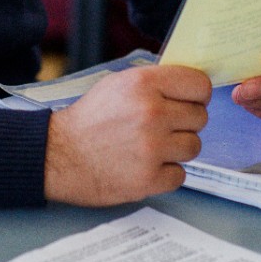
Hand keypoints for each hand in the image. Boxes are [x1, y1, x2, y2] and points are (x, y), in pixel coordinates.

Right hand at [44, 64, 210, 205]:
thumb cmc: (90, 118)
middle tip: (166, 126)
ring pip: (194, 146)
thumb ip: (154, 82)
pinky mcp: (148, 179)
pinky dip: (167, 173)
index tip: (191, 101)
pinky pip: (180, 175)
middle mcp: (152, 113)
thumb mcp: (119, 83)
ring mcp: (152, 148)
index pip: (199, 85)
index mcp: (144, 84)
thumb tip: (188, 86)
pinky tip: (148, 165)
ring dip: (178, 148)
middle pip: (200, 117)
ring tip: (154, 146)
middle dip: (185, 122)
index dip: (197, 94)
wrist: (60, 155)